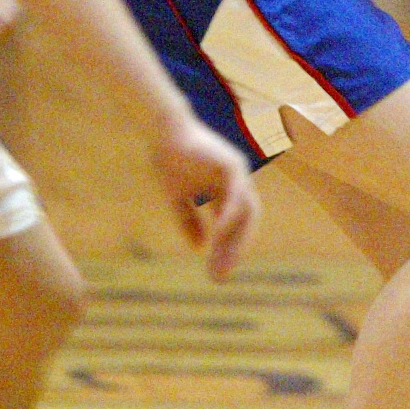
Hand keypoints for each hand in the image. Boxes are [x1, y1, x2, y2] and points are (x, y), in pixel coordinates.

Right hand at [149, 115, 258, 279]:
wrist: (164, 132)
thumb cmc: (170, 159)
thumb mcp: (177, 198)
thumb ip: (188, 221)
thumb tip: (198, 247)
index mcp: (224, 190)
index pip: (233, 225)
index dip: (226, 249)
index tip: (216, 272)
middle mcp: (236, 183)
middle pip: (244, 223)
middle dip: (233, 251)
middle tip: (221, 276)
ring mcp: (237, 174)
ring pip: (245, 213)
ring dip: (233, 240)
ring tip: (221, 263)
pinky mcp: (233, 165)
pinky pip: (236, 196)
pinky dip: (229, 217)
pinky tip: (219, 236)